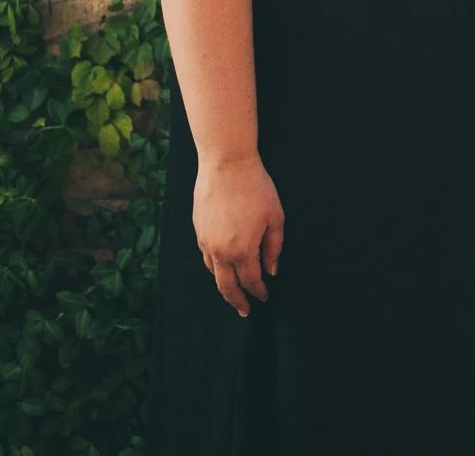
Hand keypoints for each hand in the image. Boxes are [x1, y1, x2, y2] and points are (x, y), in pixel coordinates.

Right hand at [192, 153, 284, 317]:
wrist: (226, 163)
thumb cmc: (256, 187)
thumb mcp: (275, 217)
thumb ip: (274, 247)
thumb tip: (272, 270)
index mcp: (242, 250)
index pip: (250, 281)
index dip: (258, 291)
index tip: (264, 297)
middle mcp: (219, 251)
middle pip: (226, 286)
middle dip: (236, 301)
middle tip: (244, 311)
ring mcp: (205, 240)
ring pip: (213, 272)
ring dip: (223, 285)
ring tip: (232, 293)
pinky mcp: (198, 229)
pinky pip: (205, 256)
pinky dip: (214, 267)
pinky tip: (220, 267)